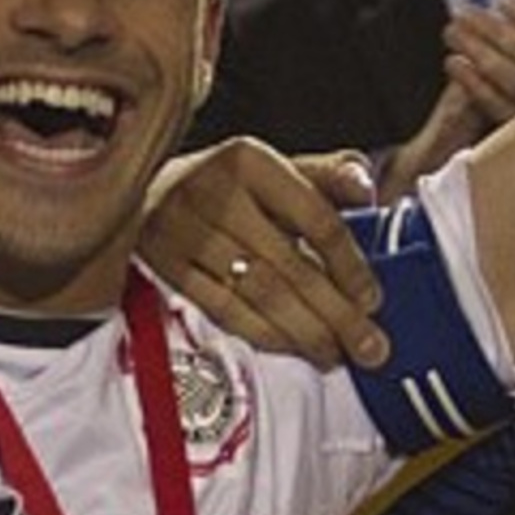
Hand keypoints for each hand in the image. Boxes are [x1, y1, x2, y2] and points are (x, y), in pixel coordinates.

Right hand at [135, 138, 386, 369]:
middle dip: (336, 314)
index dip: (348, 265)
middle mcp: (213, 192)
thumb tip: (366, 187)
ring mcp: (183, 232)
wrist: (143, 188)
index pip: (315, 218)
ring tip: (335, 354)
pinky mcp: (164, 266)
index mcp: (250, 161)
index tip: (372, 299)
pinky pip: (224, 309)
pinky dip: (263, 334)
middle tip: (370, 348)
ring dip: (303, 332)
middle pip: (288, 265)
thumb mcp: (274, 167)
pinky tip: (291, 346)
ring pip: (258, 294)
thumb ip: (327, 175)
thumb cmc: (224, 182)